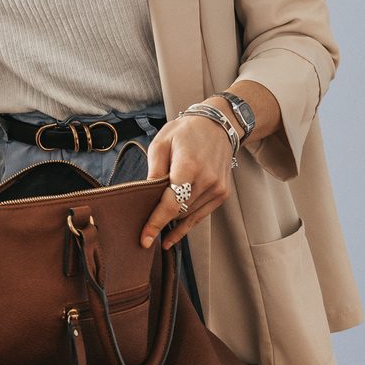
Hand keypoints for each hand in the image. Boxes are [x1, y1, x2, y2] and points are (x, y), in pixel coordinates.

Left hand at [141, 110, 234, 248]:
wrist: (218, 125)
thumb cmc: (186, 132)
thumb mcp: (161, 143)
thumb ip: (153, 171)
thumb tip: (146, 198)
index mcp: (189, 166)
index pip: (171, 203)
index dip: (156, 224)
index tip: (144, 239)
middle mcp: (207, 180)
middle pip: (178, 212)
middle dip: (160, 221)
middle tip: (142, 230)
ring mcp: (217, 188)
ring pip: (189, 216)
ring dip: (172, 223)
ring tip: (157, 231)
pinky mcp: (222, 193)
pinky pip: (200, 215)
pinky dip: (186, 224)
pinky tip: (172, 234)